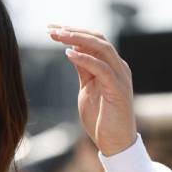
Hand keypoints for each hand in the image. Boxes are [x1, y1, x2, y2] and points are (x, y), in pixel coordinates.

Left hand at [48, 25, 136, 155]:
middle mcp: (118, 67)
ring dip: (78, 39)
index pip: (93, 40)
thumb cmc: (101, 117)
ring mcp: (120, 77)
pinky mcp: (118, 89)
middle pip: (97, 39)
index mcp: (111, 66)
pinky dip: (85, 59)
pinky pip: (102, 68)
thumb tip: (72, 51)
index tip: (51, 29)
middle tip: (51, 28)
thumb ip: (84, 70)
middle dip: (73, 31)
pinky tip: (69, 54)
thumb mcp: (87, 88)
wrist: (115, 142)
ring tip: (58, 36)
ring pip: (101, 48)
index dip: (73, 32)